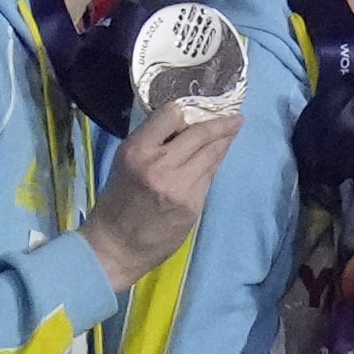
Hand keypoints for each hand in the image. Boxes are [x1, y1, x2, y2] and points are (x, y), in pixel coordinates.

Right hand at [82, 91, 242, 288]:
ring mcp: (180, 185)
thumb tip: (183, 123)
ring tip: (234, 130)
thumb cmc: (118, 200)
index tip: (201, 108)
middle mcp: (160, 164)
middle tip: (236, 118)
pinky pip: (210, 175)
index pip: (171, 114)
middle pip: (200, 133)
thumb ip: (152, 142)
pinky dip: (216, 162)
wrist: (117, 245)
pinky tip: (219, 156)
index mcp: (137, 150)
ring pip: (212, 153)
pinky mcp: (193, 203)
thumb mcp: (125, 162)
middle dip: (222, 123)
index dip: (187, 111)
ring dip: (225, 141)